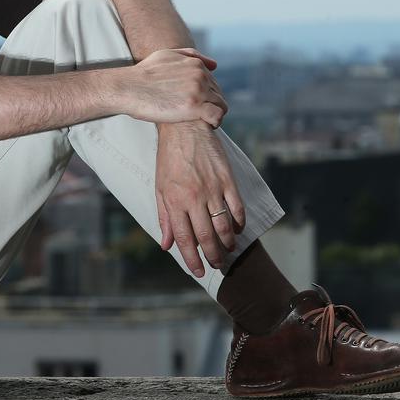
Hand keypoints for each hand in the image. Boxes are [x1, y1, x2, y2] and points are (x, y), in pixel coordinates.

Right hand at [125, 48, 225, 126]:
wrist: (128, 88)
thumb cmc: (143, 74)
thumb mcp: (167, 56)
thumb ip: (192, 57)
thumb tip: (214, 66)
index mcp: (196, 65)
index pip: (214, 83)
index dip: (206, 96)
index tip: (195, 106)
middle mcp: (200, 76)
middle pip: (218, 95)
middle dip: (210, 105)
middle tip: (196, 116)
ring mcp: (198, 91)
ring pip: (221, 105)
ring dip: (214, 115)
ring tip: (202, 123)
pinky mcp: (194, 107)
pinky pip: (217, 116)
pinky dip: (215, 122)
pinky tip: (206, 126)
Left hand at [154, 121, 245, 277]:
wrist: (184, 128)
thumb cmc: (169, 159)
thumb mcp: (160, 188)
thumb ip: (164, 218)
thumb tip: (166, 245)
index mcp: (175, 201)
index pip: (184, 239)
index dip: (192, 259)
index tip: (198, 272)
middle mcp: (194, 197)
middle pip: (207, 237)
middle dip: (213, 256)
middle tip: (217, 265)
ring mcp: (212, 188)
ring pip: (224, 226)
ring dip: (227, 243)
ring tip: (228, 251)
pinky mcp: (227, 179)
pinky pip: (237, 207)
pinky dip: (239, 222)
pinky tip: (237, 230)